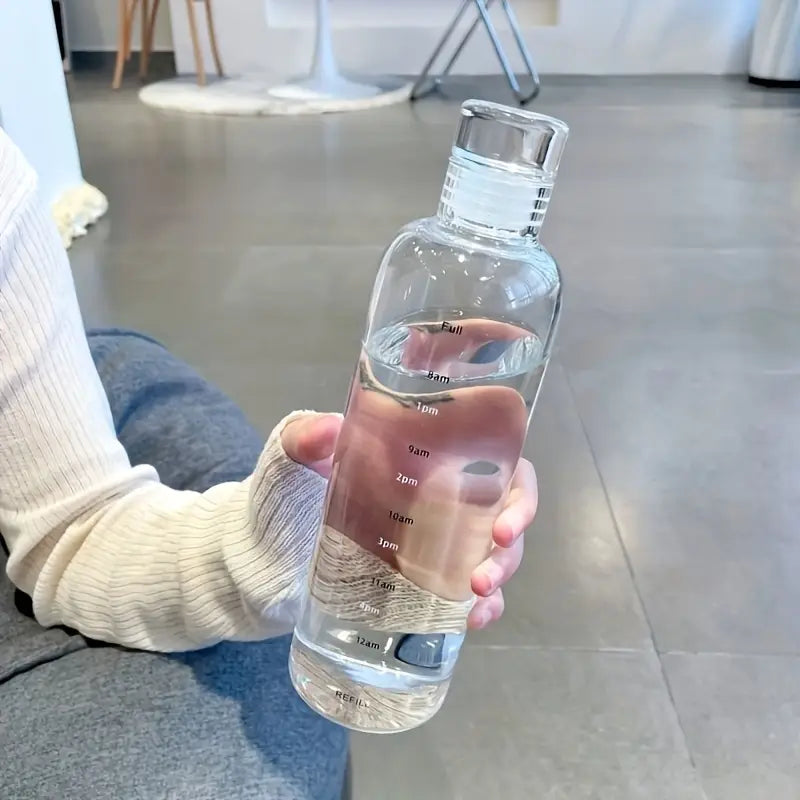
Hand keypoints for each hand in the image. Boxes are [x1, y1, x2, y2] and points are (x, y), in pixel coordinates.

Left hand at [281, 413, 537, 629]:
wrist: (255, 559)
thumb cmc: (280, 499)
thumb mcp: (289, 460)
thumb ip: (303, 439)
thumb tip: (331, 427)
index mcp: (425, 462)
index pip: (494, 464)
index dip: (517, 490)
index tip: (505, 522)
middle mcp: (439, 502)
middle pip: (501, 516)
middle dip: (509, 548)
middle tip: (484, 574)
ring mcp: (430, 546)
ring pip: (491, 557)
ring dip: (498, 579)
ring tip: (477, 601)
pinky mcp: (417, 585)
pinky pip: (463, 597)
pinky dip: (478, 610)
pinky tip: (470, 623)